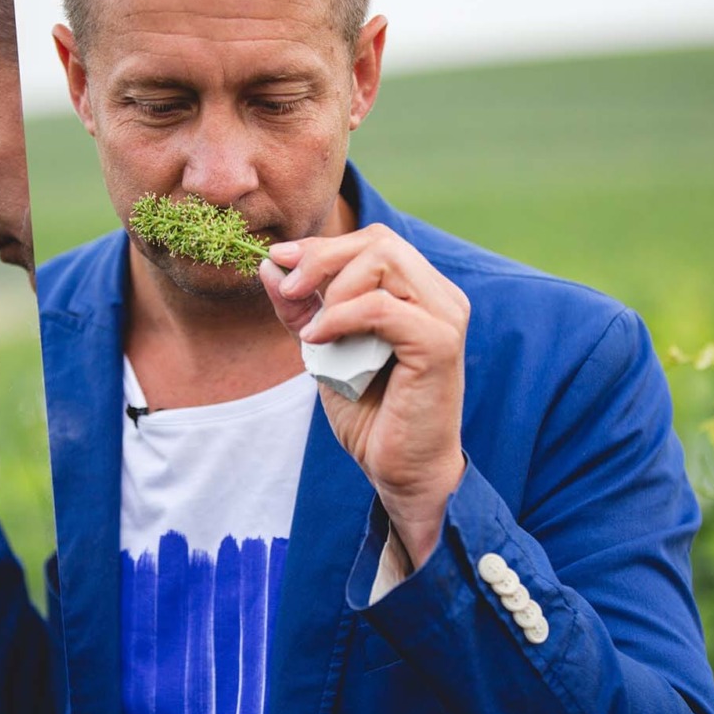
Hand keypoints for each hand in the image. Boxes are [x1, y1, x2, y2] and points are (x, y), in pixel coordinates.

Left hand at [261, 225, 469, 566]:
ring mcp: (444, 317)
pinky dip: (341, 317)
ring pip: (384, 262)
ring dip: (334, 287)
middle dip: (323, 257)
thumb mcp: (325, 350)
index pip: (375, 242)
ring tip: (311, 326)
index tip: (280, 260)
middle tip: (289, 288)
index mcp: (422, 293)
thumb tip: (268, 266)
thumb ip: (303, 309)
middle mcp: (441, 297)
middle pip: (380, 242)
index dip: (324, 245)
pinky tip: (318, 340)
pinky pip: (381, 307)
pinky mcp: (438, 344)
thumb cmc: (372, 414)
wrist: (401, 471)